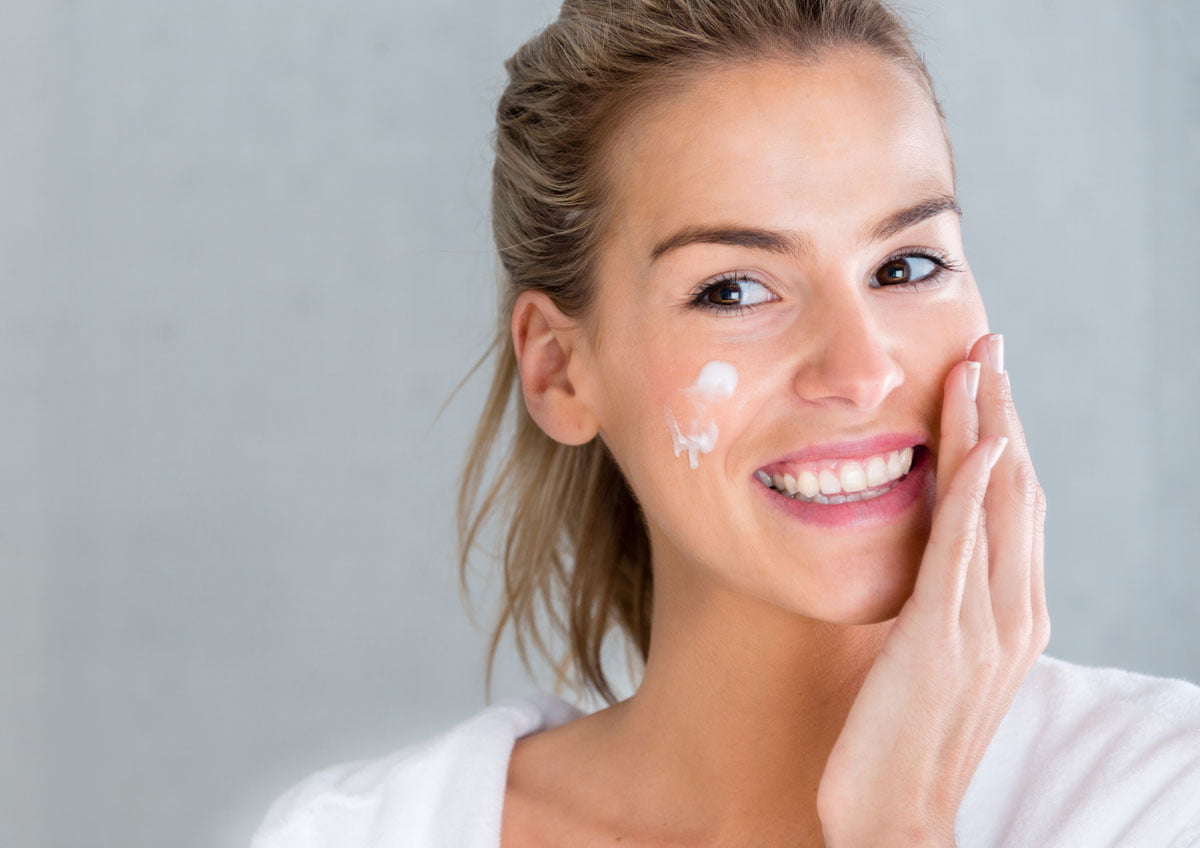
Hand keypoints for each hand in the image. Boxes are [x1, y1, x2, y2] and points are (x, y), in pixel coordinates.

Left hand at [815, 333, 1050, 847]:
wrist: (894, 815)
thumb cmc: (901, 736)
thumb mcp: (926, 653)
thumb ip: (938, 599)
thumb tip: (926, 551)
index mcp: (1010, 614)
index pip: (1015, 506)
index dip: (1004, 438)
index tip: (987, 383)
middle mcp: (1014, 613)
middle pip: (1018, 491)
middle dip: (1003, 414)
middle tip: (989, 350)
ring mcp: (986, 627)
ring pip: (1000, 505)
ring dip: (990, 429)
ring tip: (978, 366)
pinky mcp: (942, 639)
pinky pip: (965, 550)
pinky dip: (975, 492)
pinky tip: (974, 444)